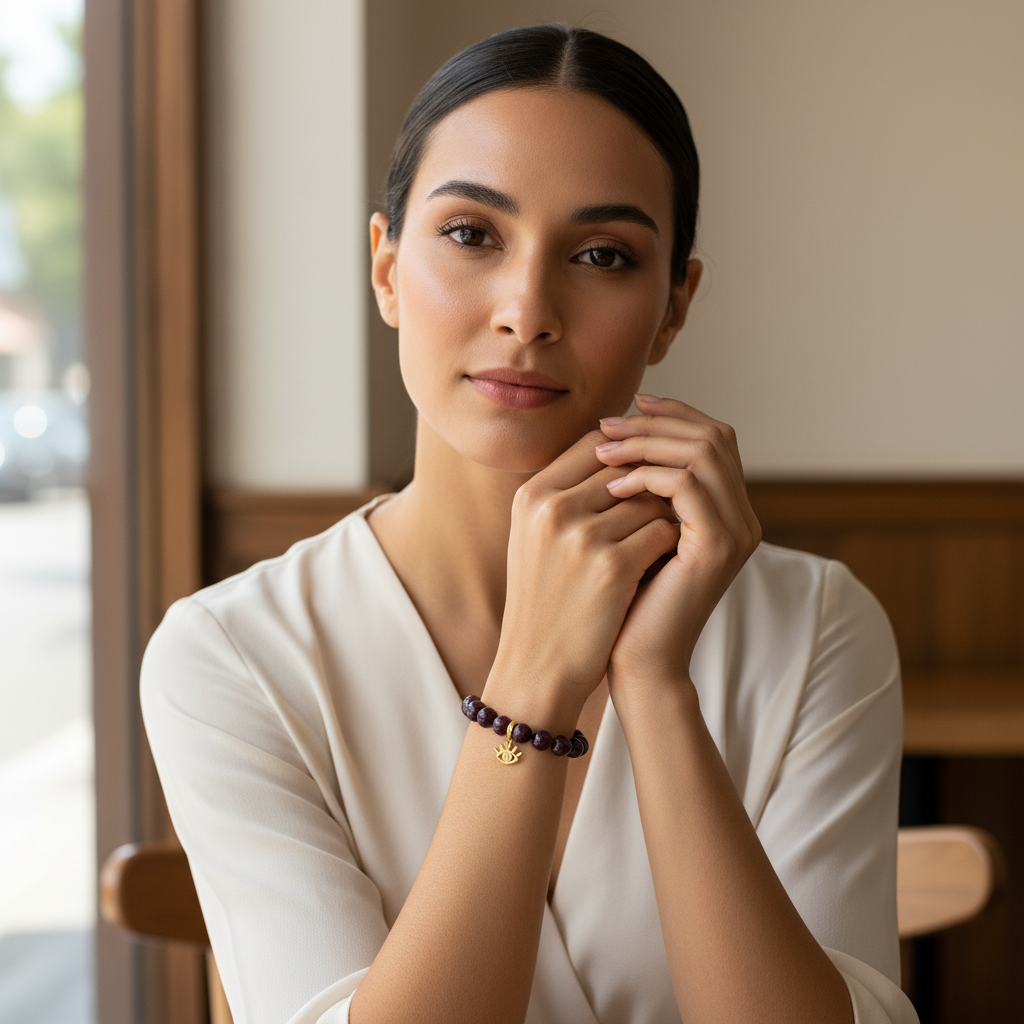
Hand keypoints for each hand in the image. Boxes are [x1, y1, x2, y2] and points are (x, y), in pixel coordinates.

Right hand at [490, 428, 678, 716]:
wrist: (537, 668)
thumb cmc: (543, 600)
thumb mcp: (536, 537)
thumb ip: (569, 492)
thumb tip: (619, 445)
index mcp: (531, 495)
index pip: (594, 443)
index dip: (628, 453)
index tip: (645, 473)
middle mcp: (551, 508)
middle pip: (626, 466)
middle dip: (648, 486)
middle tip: (659, 509)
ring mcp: (580, 536)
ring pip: (650, 497)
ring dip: (661, 516)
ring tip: (654, 542)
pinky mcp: (611, 567)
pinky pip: (661, 531)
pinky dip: (668, 545)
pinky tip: (659, 564)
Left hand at [595, 395, 760, 690]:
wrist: (636, 661)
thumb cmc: (626, 599)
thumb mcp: (634, 530)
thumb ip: (642, 487)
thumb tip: (615, 431)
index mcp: (727, 511)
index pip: (713, 438)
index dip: (673, 414)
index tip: (627, 407)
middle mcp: (743, 518)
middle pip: (713, 436)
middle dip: (656, 423)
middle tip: (607, 424)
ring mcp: (736, 533)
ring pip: (702, 454)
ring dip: (647, 444)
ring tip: (602, 450)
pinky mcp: (717, 548)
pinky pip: (686, 487)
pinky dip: (647, 476)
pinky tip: (613, 485)